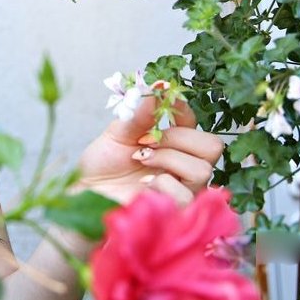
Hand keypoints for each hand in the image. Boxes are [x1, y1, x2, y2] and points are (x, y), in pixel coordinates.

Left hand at [76, 96, 223, 205]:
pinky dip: (163, 184)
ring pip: (202, 170)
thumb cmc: (103, 163)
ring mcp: (184, 188)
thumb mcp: (118, 133)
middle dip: (178, 138)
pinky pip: (186, 195)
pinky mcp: (177, 211)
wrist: (87, 190)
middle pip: (212, 146)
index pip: (194, 120)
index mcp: (173, 141)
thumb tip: (158, 88)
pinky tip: (144, 184)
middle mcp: (184, 164)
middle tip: (147, 142)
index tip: (163, 98)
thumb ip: (140, 115)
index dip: (181, 107)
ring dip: (168, 160)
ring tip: (142, 161)